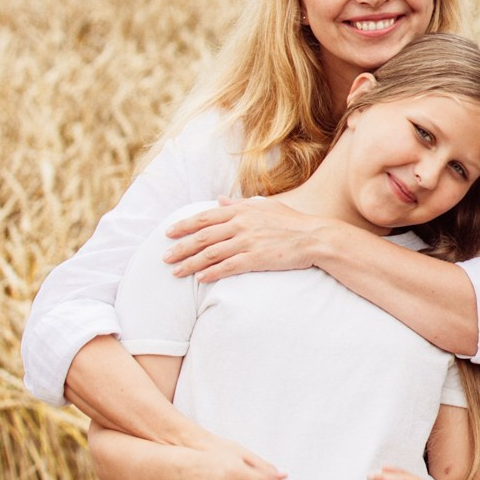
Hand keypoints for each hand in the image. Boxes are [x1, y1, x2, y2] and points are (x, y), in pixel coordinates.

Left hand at [165, 198, 330, 281]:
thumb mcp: (265, 206)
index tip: (168, 233)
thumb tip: (219, 201)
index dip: (184, 225)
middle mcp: (241, 225)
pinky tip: (200, 279)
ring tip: (176, 272)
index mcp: (241, 211)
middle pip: (202, 236)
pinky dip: (211, 273)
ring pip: (210, 253)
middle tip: (164, 257)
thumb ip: (239, 204)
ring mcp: (248, 242)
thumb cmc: (292, 221)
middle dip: (180, 247)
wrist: (315, 237)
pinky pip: (228, 267)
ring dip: (190, 264)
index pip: (205, 217)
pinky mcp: (256, 259)